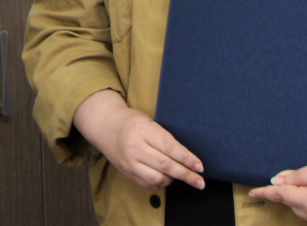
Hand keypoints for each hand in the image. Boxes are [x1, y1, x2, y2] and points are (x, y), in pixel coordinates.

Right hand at [71, 89, 204, 189]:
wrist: (106, 126)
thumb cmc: (132, 122)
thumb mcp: (149, 121)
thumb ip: (164, 138)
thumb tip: (187, 157)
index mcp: (143, 130)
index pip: (170, 147)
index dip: (187, 158)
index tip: (200, 166)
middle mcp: (135, 147)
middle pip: (166, 165)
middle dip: (186, 174)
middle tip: (200, 181)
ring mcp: (129, 162)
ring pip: (157, 178)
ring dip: (173, 179)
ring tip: (180, 175)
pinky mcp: (126, 172)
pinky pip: (148, 184)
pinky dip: (160, 183)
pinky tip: (165, 178)